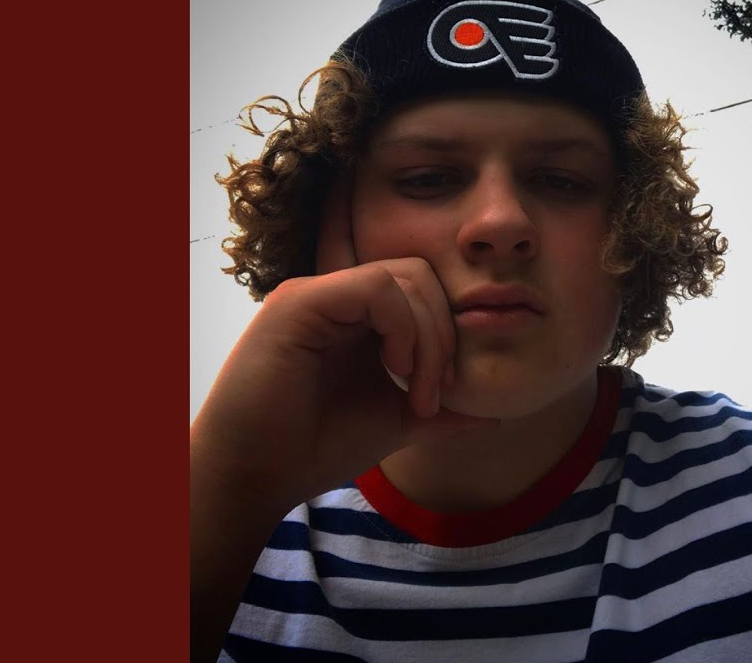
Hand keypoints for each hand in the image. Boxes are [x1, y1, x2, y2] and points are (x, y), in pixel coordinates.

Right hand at [191, 186, 495, 515]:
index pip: (422, 290)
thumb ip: (441, 411)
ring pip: (404, 276)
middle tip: (437, 394)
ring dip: (429, 336)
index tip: (443, 395)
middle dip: (445, 334)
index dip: (447, 334)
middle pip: (421, 275)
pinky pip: (377, 288)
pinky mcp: (302, 302)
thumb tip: (495, 415)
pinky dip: (404, 327)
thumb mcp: (396, 423)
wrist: (256, 477)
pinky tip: (396, 370)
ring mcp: (316, 294)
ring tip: (417, 392)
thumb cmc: (315, 449)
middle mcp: (335, 297)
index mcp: (355, 318)